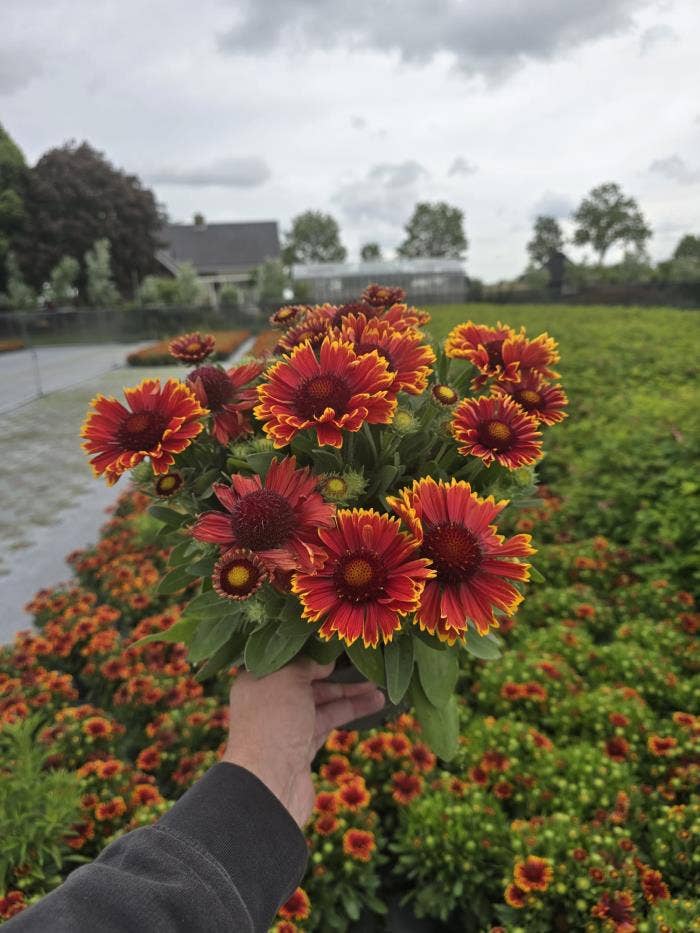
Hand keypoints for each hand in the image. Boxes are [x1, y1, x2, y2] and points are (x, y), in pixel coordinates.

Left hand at [222, 658, 384, 826]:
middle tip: (367, 666)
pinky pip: (328, 722)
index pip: (289, 659)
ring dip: (350, 695)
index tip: (340, 646)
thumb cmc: (273, 722)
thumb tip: (325, 661)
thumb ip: (307, 664)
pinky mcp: (302, 746)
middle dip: (338, 675)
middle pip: (308, 681)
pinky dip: (349, 712)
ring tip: (379, 688)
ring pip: (322, 703)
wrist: (269, 784)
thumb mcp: (289, 679)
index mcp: (257, 680)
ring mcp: (286, 725)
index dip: (314, 652)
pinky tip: (372, 704)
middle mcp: (270, 700)